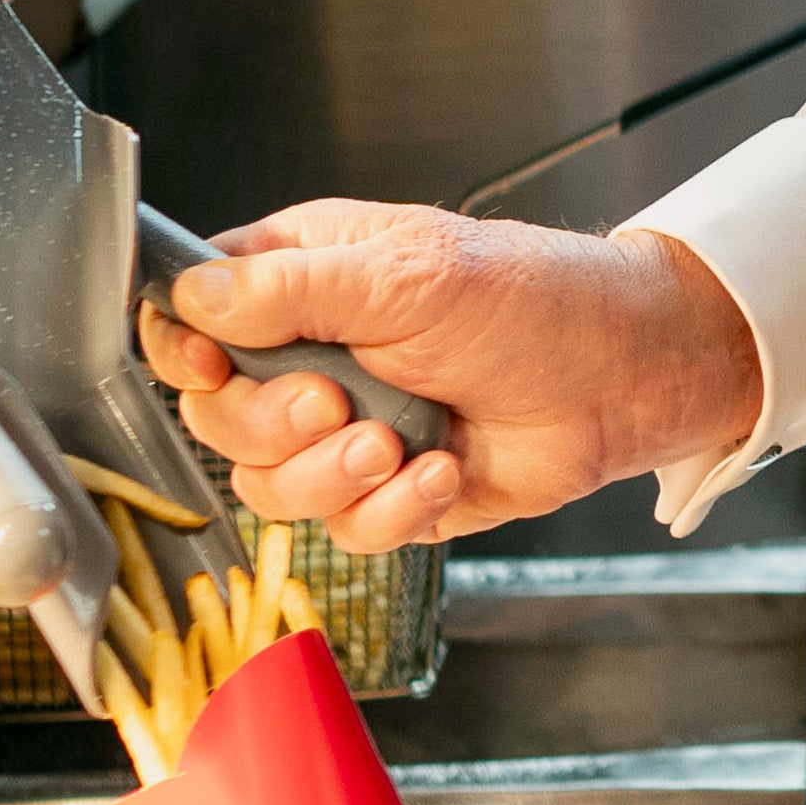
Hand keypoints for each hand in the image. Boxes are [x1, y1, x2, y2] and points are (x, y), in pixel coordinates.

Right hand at [144, 207, 766, 549]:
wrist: (620, 377)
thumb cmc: (531, 299)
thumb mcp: (406, 273)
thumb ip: (291, 289)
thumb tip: (196, 298)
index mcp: (300, 279)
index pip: (191, 317)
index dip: (185, 350)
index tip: (212, 365)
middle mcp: (311, 357)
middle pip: (217, 416)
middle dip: (271, 424)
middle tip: (334, 403)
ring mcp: (344, 431)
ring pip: (270, 487)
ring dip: (332, 475)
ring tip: (397, 442)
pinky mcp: (387, 494)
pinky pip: (346, 531)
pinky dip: (393, 509)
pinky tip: (442, 469)